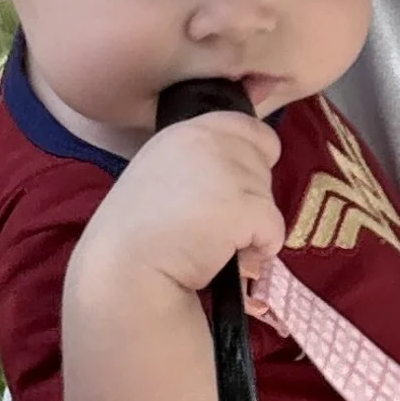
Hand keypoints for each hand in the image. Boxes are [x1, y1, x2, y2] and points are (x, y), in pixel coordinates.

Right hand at [74, 107, 284, 303]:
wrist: (125, 273)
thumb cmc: (136, 236)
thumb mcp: (160, 176)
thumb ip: (198, 164)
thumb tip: (241, 180)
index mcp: (185, 131)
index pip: (248, 127)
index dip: (252, 159)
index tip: (230, 191)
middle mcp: (207, 140)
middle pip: (263, 163)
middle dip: (249, 195)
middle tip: (212, 223)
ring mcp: (226, 170)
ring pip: (270, 198)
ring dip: (251, 226)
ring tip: (212, 244)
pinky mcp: (242, 205)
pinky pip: (275, 229)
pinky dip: (259, 251)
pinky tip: (223, 257)